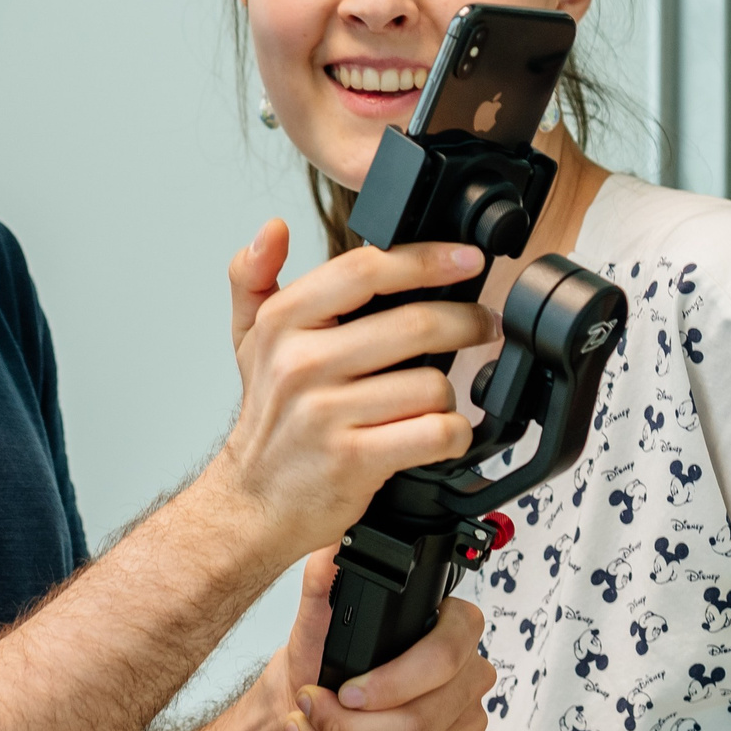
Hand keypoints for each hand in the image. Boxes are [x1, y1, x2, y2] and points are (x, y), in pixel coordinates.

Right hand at [210, 219, 494, 559]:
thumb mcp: (248, 341)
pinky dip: (452, 433)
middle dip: (466, 322)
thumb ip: (254, 277)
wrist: (253, 502)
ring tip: (437, 395)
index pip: (364, 271)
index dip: (426, 259)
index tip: (467, 260)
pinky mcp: (355, 459)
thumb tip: (272, 228)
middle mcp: (301, 365)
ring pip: (431, 382)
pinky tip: (440, 432)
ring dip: (450, 391)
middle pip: (414, 324)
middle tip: (482, 325)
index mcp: (282, 324)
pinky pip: (434, 433)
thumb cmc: (269, 419)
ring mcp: (328, 413)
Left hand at [264, 550, 493, 730]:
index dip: (390, 683)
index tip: (343, 691)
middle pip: (419, 722)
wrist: (311, 709)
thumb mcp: (317, 619)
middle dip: (348, 728)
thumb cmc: (323, 661)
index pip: (442, 657)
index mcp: (454, 628)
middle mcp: (469, 678)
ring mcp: (463, 728)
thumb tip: (330, 553)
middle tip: (309, 712)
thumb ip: (324, 581)